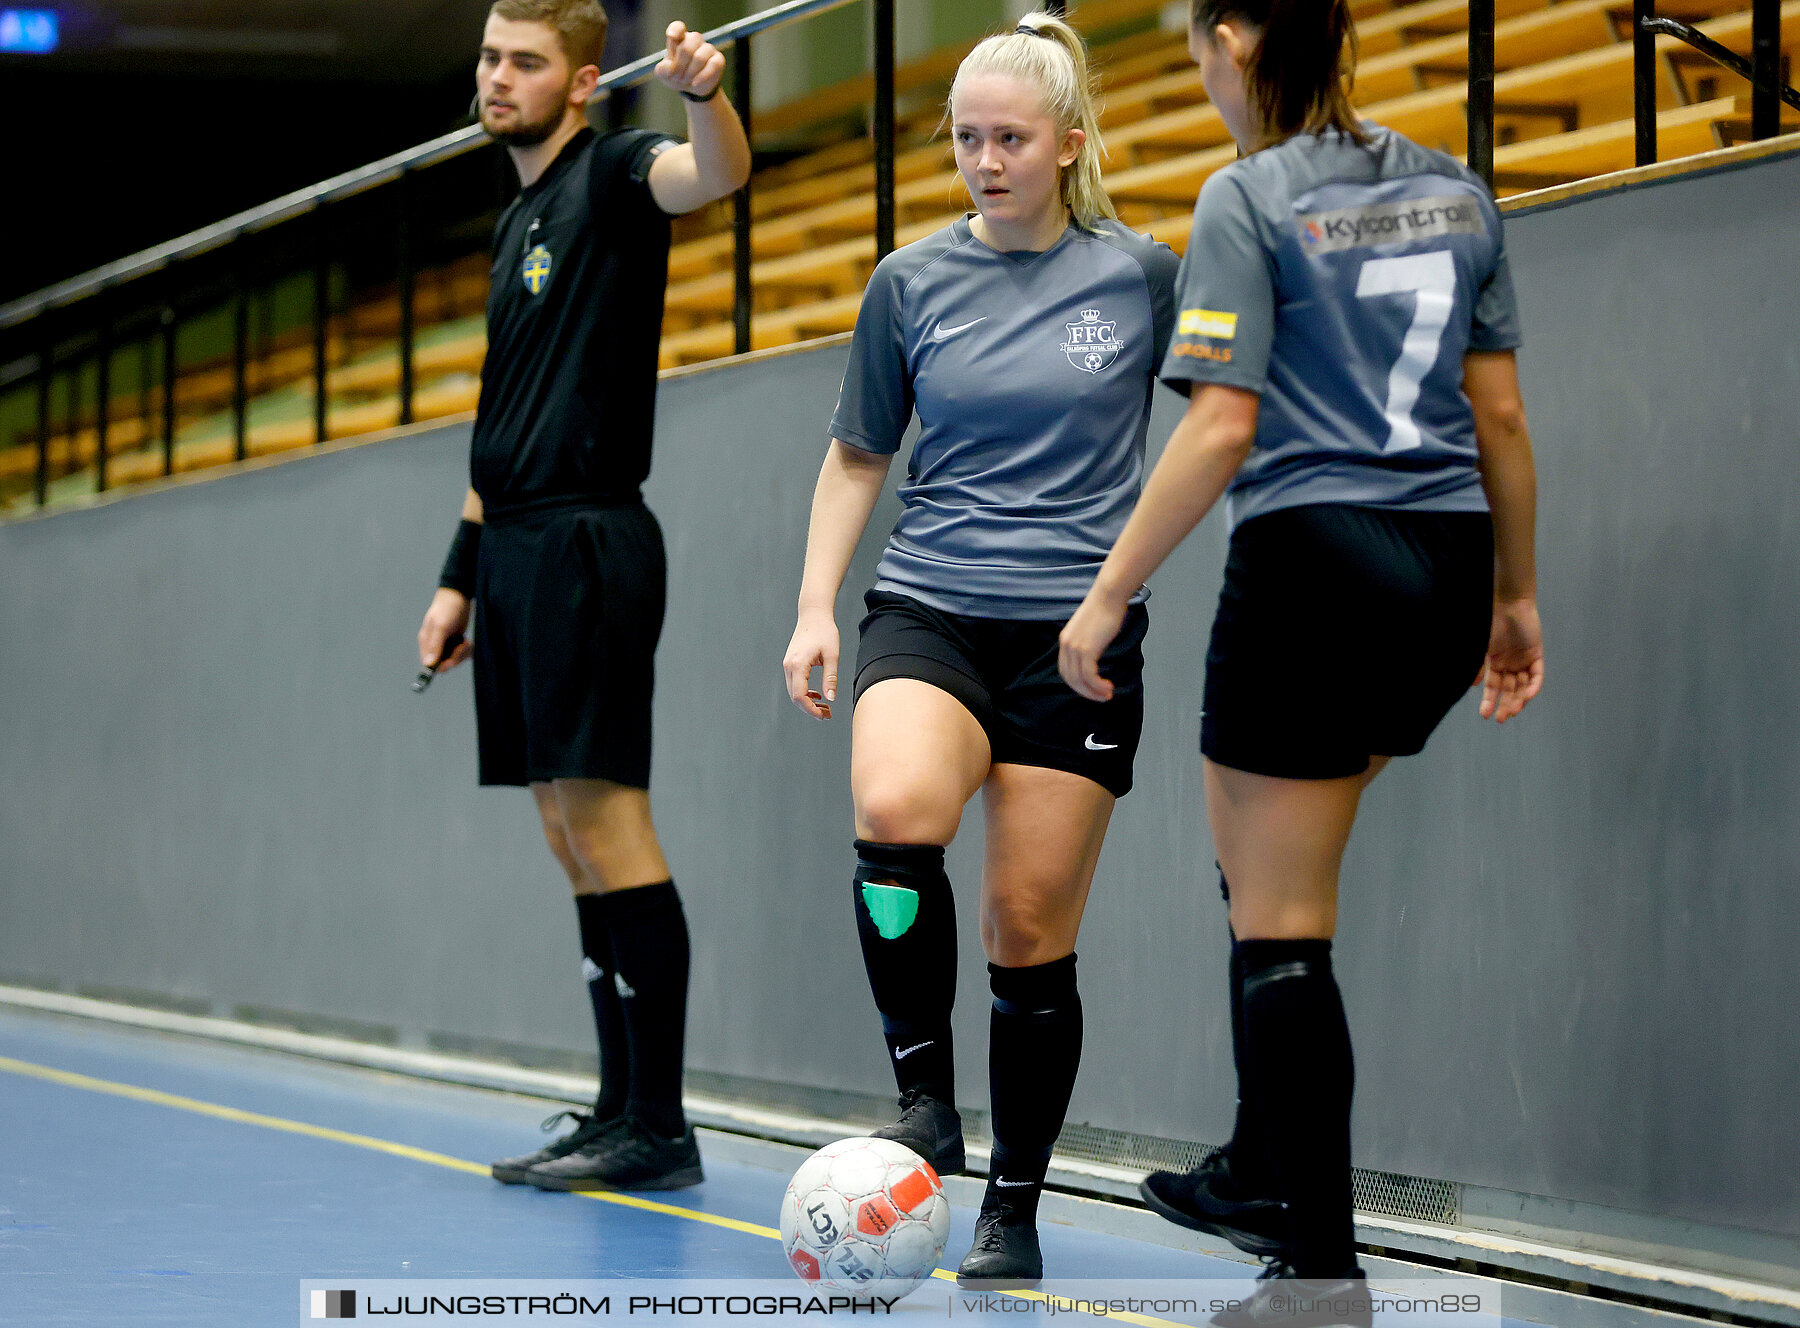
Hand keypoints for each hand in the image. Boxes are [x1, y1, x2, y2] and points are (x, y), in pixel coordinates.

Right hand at [419, 588, 472, 672]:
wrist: (459, 595)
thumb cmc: (447, 608)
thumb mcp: (441, 626)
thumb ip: (435, 645)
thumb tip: (428, 664)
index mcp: (426, 642)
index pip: (429, 664)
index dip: (441, 666)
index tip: (451, 660)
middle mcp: (435, 644)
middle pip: (444, 663)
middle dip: (455, 658)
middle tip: (463, 646)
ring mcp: (446, 643)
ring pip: (454, 659)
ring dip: (462, 654)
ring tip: (467, 642)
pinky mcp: (456, 641)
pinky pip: (461, 654)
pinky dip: (467, 651)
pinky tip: (469, 642)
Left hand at [654, 21, 724, 100]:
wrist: (693, 87)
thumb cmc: (677, 75)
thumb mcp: (664, 74)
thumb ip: (662, 69)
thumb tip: (669, 67)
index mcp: (679, 38)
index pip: (678, 27)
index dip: (675, 30)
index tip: (671, 36)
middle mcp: (694, 40)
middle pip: (686, 48)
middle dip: (679, 66)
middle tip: (677, 77)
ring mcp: (707, 48)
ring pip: (699, 57)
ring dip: (689, 73)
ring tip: (686, 80)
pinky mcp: (718, 59)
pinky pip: (712, 65)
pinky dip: (702, 76)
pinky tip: (695, 83)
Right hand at [783, 609, 839, 719]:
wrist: (814, 614)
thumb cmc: (824, 631)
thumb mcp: (832, 655)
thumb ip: (831, 678)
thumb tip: (831, 698)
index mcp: (798, 664)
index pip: (799, 695)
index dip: (810, 709)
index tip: (823, 715)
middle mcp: (788, 666)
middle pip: (794, 696)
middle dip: (810, 709)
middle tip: (827, 715)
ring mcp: (787, 664)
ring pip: (793, 691)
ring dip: (807, 702)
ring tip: (825, 708)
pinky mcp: (790, 663)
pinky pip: (794, 683)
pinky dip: (804, 693)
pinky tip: (818, 695)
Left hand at [1058, 591, 1127, 701]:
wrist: (1108, 596)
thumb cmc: (1104, 609)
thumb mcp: (1090, 629)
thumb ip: (1088, 643)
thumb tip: (1094, 656)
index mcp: (1065, 641)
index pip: (1065, 670)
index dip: (1077, 683)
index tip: (1091, 688)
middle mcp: (1066, 645)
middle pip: (1070, 678)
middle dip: (1085, 692)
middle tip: (1101, 697)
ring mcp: (1075, 648)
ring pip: (1079, 680)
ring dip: (1093, 692)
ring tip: (1107, 696)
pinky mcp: (1086, 650)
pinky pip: (1089, 676)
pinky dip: (1098, 685)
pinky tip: (1108, 687)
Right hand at [1477, 597, 1542, 722]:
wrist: (1508, 604)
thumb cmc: (1490, 622)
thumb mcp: (1481, 647)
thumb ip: (1477, 666)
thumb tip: (1472, 686)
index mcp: (1494, 662)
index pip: (1492, 687)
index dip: (1489, 701)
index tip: (1484, 715)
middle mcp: (1509, 664)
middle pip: (1509, 690)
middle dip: (1505, 704)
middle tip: (1501, 718)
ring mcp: (1523, 660)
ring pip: (1522, 685)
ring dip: (1519, 699)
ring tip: (1514, 710)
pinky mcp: (1536, 655)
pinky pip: (1536, 675)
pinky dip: (1533, 686)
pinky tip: (1527, 696)